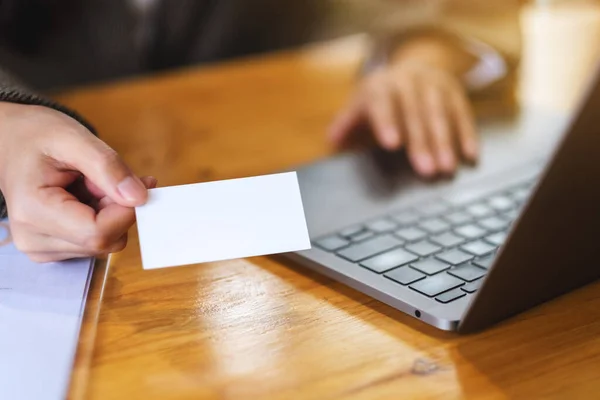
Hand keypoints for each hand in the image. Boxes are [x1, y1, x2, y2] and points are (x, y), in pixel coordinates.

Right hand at [0, 102, 155, 261]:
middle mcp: (34, 240)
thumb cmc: (37, 136)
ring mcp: (42, 249)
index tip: (138, 182)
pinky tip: (88, 197)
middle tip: (107, 178)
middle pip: (104, 241)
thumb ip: (108, 167)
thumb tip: (140, 198)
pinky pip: (96, 242)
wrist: (10, 141)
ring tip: (91, 184)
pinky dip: (103, 219)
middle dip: (118, 209)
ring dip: (111, 213)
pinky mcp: (54, 249)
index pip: (98, 233)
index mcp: (33, 212)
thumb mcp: (74, 139)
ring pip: (105, 243)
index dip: (127, 210)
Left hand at [329, 60, 477, 176]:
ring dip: (445, 142)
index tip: (391, 145)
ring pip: (441, 114)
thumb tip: (332, 141)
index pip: (383, 104)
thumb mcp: (361, 101)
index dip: (387, 123)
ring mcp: (435, 86)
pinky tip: (470, 155)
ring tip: (447, 168)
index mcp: (382, 86)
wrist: (417, 62)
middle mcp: (410, 83)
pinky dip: (468, 134)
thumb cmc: (383, 92)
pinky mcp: (456, 92)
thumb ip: (347, 121)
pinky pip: (464, 114)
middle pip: (416, 114)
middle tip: (426, 170)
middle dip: (421, 143)